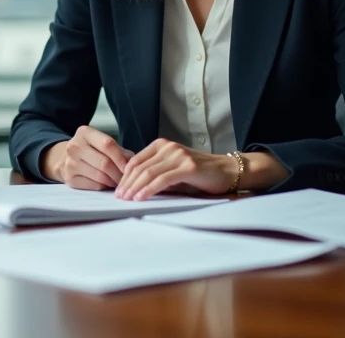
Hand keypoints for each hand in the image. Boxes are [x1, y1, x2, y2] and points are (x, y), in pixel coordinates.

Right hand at [41, 126, 132, 189]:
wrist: (65, 158)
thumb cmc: (91, 151)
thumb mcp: (103, 144)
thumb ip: (120, 152)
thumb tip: (135, 165)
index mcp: (84, 133)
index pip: (108, 144)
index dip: (121, 158)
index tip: (129, 167)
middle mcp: (74, 146)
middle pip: (105, 163)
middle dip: (119, 174)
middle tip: (127, 179)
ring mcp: (70, 163)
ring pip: (100, 176)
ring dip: (113, 182)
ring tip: (118, 182)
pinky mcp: (70, 179)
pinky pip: (94, 185)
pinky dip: (104, 186)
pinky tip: (106, 184)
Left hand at [115, 139, 237, 199]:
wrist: (226, 171)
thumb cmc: (199, 174)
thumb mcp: (173, 170)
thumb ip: (156, 173)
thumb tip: (132, 187)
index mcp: (162, 145)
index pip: (135, 161)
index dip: (124, 176)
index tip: (117, 189)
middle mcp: (168, 147)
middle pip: (140, 167)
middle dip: (127, 183)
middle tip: (118, 197)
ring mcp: (178, 156)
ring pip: (149, 173)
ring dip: (135, 188)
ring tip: (127, 199)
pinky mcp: (188, 167)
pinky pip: (162, 179)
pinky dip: (149, 189)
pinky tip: (141, 197)